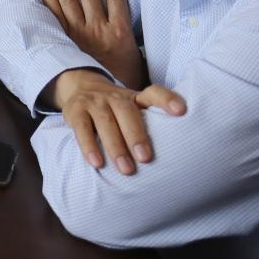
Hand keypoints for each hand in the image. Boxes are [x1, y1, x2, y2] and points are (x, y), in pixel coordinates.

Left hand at [44, 0, 146, 88]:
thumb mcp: (137, 58)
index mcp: (120, 31)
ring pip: (71, 3)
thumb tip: (129, 28)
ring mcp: (81, 35)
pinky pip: (57, 19)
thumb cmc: (125, 80)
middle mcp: (99, 29)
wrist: (109, 99)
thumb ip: (131, 41)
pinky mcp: (67, 42)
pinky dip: (52, 4)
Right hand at [50, 68, 185, 175]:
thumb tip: (183, 157)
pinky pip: (82, 128)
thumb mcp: (135, 110)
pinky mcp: (75, 111)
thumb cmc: (117, 110)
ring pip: (104, 121)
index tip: (181, 112)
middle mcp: (115, 96)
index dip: (167, 100)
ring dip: (115, 146)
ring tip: (126, 170)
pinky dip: (88, 145)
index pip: (153, 93)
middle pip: (126, 111)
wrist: (81, 88)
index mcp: (135, 97)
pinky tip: (96, 163)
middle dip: (136, 135)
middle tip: (146, 159)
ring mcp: (93, 102)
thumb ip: (153, 124)